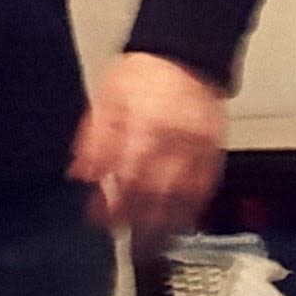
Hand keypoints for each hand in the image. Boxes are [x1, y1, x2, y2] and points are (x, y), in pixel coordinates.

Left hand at [67, 52, 225, 248]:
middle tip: (123, 236)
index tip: (99, 218)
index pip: (128, 178)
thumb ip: (94, 138)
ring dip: (164, 224)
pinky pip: (205, 188)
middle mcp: (174, 141)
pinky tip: (178, 221)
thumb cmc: (143, 74)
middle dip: (136, 221)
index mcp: (145, 127)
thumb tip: (82, 173)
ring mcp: (198, 148)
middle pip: (156, 195)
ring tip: (149, 242)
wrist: (183, 54)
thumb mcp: (107, 99)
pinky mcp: (214, 151)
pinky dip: (191, 208)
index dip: (112, 204)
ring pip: (183, 198)